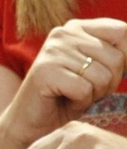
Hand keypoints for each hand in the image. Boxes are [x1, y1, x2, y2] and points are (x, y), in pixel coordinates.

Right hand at [5, 18, 126, 145]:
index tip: (110, 74)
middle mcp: (63, 33)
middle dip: (108, 83)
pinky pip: (84, 90)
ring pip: (103, 76)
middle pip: (117, 59)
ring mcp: (52, 51)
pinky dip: (79, 102)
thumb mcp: (96, 69)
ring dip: (93, 94)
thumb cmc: (68, 95)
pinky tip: (64, 100)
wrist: (31, 120)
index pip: (122, 32)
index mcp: (77, 27)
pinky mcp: (45, 71)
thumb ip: (116, 55)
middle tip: (85, 89)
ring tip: (73, 95)